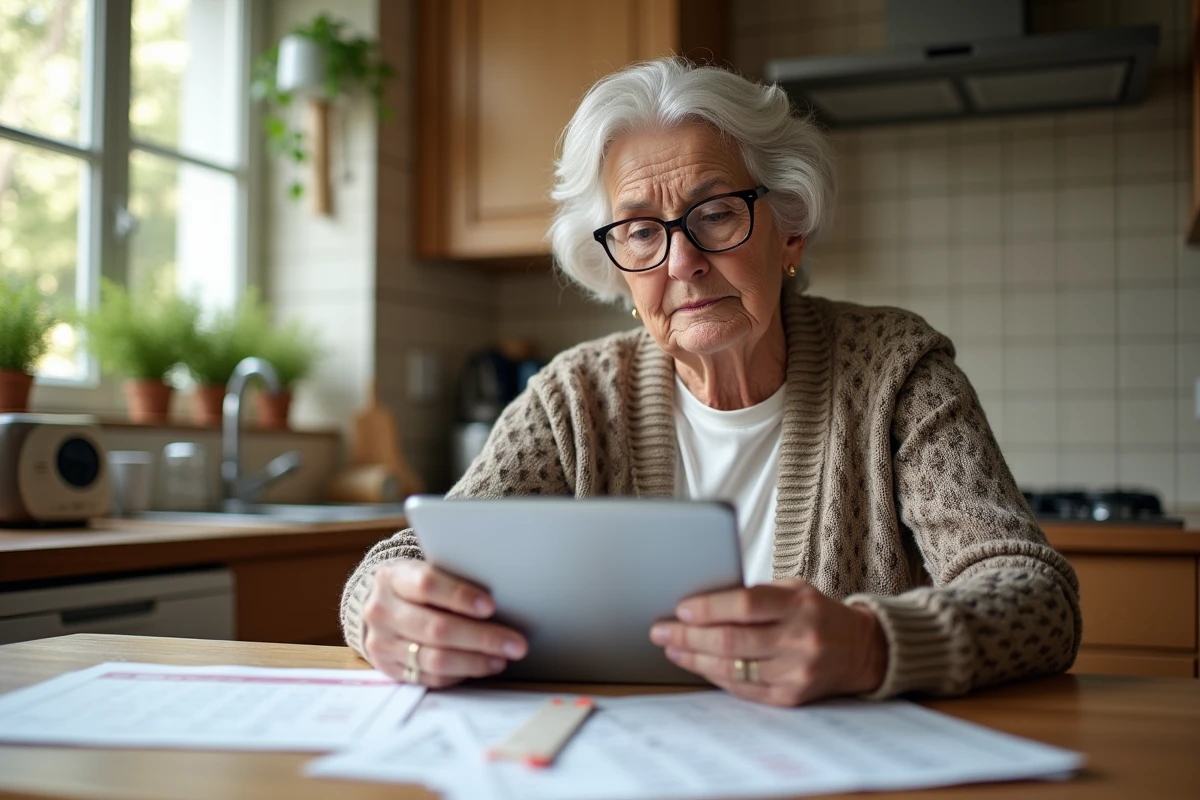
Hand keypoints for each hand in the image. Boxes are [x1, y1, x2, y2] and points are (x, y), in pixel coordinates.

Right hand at [361, 560, 527, 687]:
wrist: (379, 606)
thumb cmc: (416, 586)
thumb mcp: (425, 570)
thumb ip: (452, 581)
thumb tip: (504, 596)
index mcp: (392, 578)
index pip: (427, 585)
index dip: (461, 596)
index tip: (491, 606)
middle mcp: (382, 611)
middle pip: (436, 628)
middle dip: (481, 637)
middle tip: (515, 643)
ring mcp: (382, 643)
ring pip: (434, 658)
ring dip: (474, 661)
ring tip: (502, 658)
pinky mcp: (388, 668)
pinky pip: (429, 678)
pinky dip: (459, 674)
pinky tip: (480, 667)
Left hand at [648, 578, 887, 705]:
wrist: (860, 649)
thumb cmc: (815, 613)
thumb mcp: (793, 591)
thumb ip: (754, 596)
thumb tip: (699, 602)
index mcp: (799, 605)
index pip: (746, 605)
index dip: (709, 608)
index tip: (680, 608)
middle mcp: (800, 639)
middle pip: (732, 640)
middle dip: (689, 635)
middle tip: (661, 631)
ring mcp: (796, 671)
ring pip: (732, 668)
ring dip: (695, 659)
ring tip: (672, 648)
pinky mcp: (791, 696)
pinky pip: (743, 689)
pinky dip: (715, 676)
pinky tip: (697, 664)